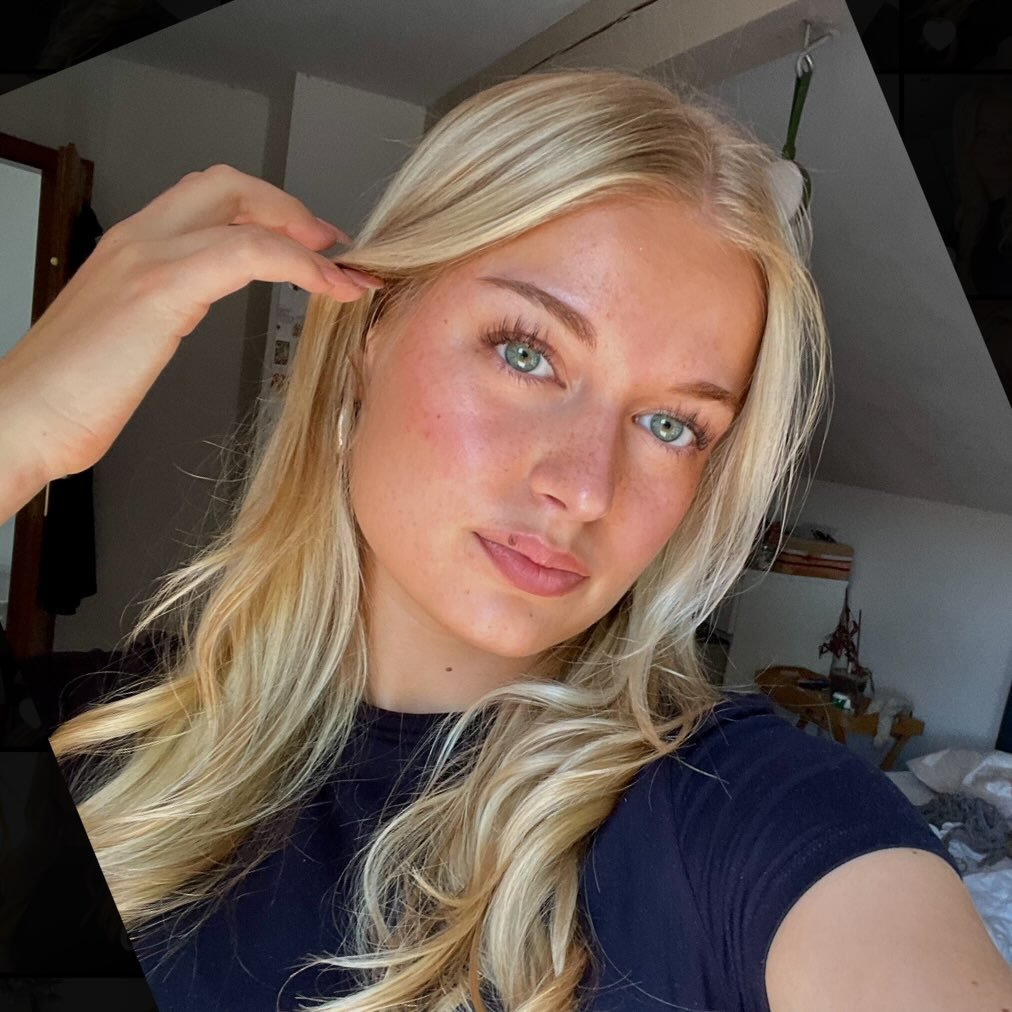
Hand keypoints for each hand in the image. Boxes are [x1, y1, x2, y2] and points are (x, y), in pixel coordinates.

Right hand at [0, 163, 380, 492]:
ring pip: (245, 210)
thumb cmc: (70, 393)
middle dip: (290, 209)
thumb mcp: (126, 335)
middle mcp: (139, 240)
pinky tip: (328, 287)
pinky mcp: (161, 289)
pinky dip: (301, 265)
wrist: (20, 419)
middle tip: (329, 247)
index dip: (268, 211)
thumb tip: (190, 309)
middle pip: (228, 185)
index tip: (307, 243)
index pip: (208, 199)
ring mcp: (148, 257)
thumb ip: (161, 308)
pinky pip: (248, 253)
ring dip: (307, 237)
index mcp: (132, 248)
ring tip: (342, 270)